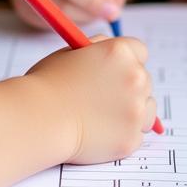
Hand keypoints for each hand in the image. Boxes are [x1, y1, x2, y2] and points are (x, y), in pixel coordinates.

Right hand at [26, 35, 156, 162]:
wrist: (38, 118)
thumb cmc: (47, 84)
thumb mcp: (71, 52)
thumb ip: (98, 48)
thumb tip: (115, 52)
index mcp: (120, 52)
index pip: (140, 52)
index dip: (127, 61)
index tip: (116, 71)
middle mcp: (135, 77)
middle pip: (145, 79)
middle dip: (128, 87)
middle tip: (102, 97)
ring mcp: (136, 109)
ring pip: (148, 107)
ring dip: (132, 110)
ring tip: (102, 116)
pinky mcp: (131, 138)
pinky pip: (138, 133)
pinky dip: (124, 134)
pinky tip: (101, 132)